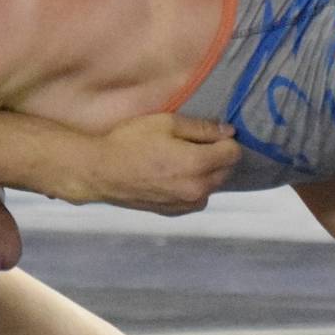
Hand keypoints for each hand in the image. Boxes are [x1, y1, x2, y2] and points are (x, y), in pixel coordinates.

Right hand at [79, 113, 239, 213]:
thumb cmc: (130, 142)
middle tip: (191, 144)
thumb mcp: (166, 123)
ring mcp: (186, 204)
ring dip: (206, 173)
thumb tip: (228, 131)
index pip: (233, 153)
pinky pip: (196, 198)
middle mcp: (197, 189)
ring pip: (212, 186)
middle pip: (226, 171)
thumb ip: (201, 128)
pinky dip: (192, 187)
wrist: (101, 172)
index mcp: (197, 164)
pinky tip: (172, 176)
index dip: (225, 140)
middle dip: (217, 156)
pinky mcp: (175, 212)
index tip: (210, 133)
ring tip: (180, 161)